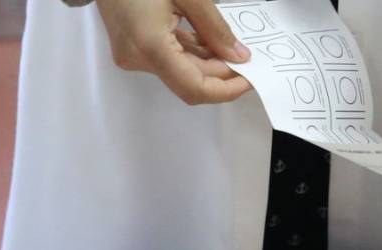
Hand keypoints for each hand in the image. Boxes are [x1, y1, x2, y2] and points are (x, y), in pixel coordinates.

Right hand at [96, 0, 252, 104]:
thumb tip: (238, 55)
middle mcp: (138, 58)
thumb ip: (215, 27)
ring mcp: (133, 56)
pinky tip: (207, 40)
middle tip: (246, 59)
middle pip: (189, 81)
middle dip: (221, 73)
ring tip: (229, 45)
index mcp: (150, 45)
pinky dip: (191, 54)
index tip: (249, 80)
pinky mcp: (133, 49)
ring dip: (208, 63)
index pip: (194, 88)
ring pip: (180, 72)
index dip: (225, 90)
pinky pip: (169, 60)